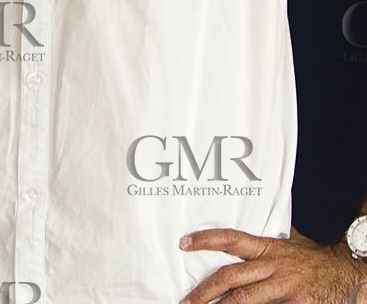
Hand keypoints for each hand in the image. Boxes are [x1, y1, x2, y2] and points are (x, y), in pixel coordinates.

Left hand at [180, 227, 366, 302]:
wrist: (351, 274)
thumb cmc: (317, 262)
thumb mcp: (291, 245)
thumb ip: (266, 245)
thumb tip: (241, 238)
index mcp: (270, 249)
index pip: (232, 239)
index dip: (207, 239)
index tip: (184, 243)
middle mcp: (275, 267)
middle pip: (231, 277)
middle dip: (204, 290)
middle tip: (187, 300)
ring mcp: (285, 288)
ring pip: (246, 300)